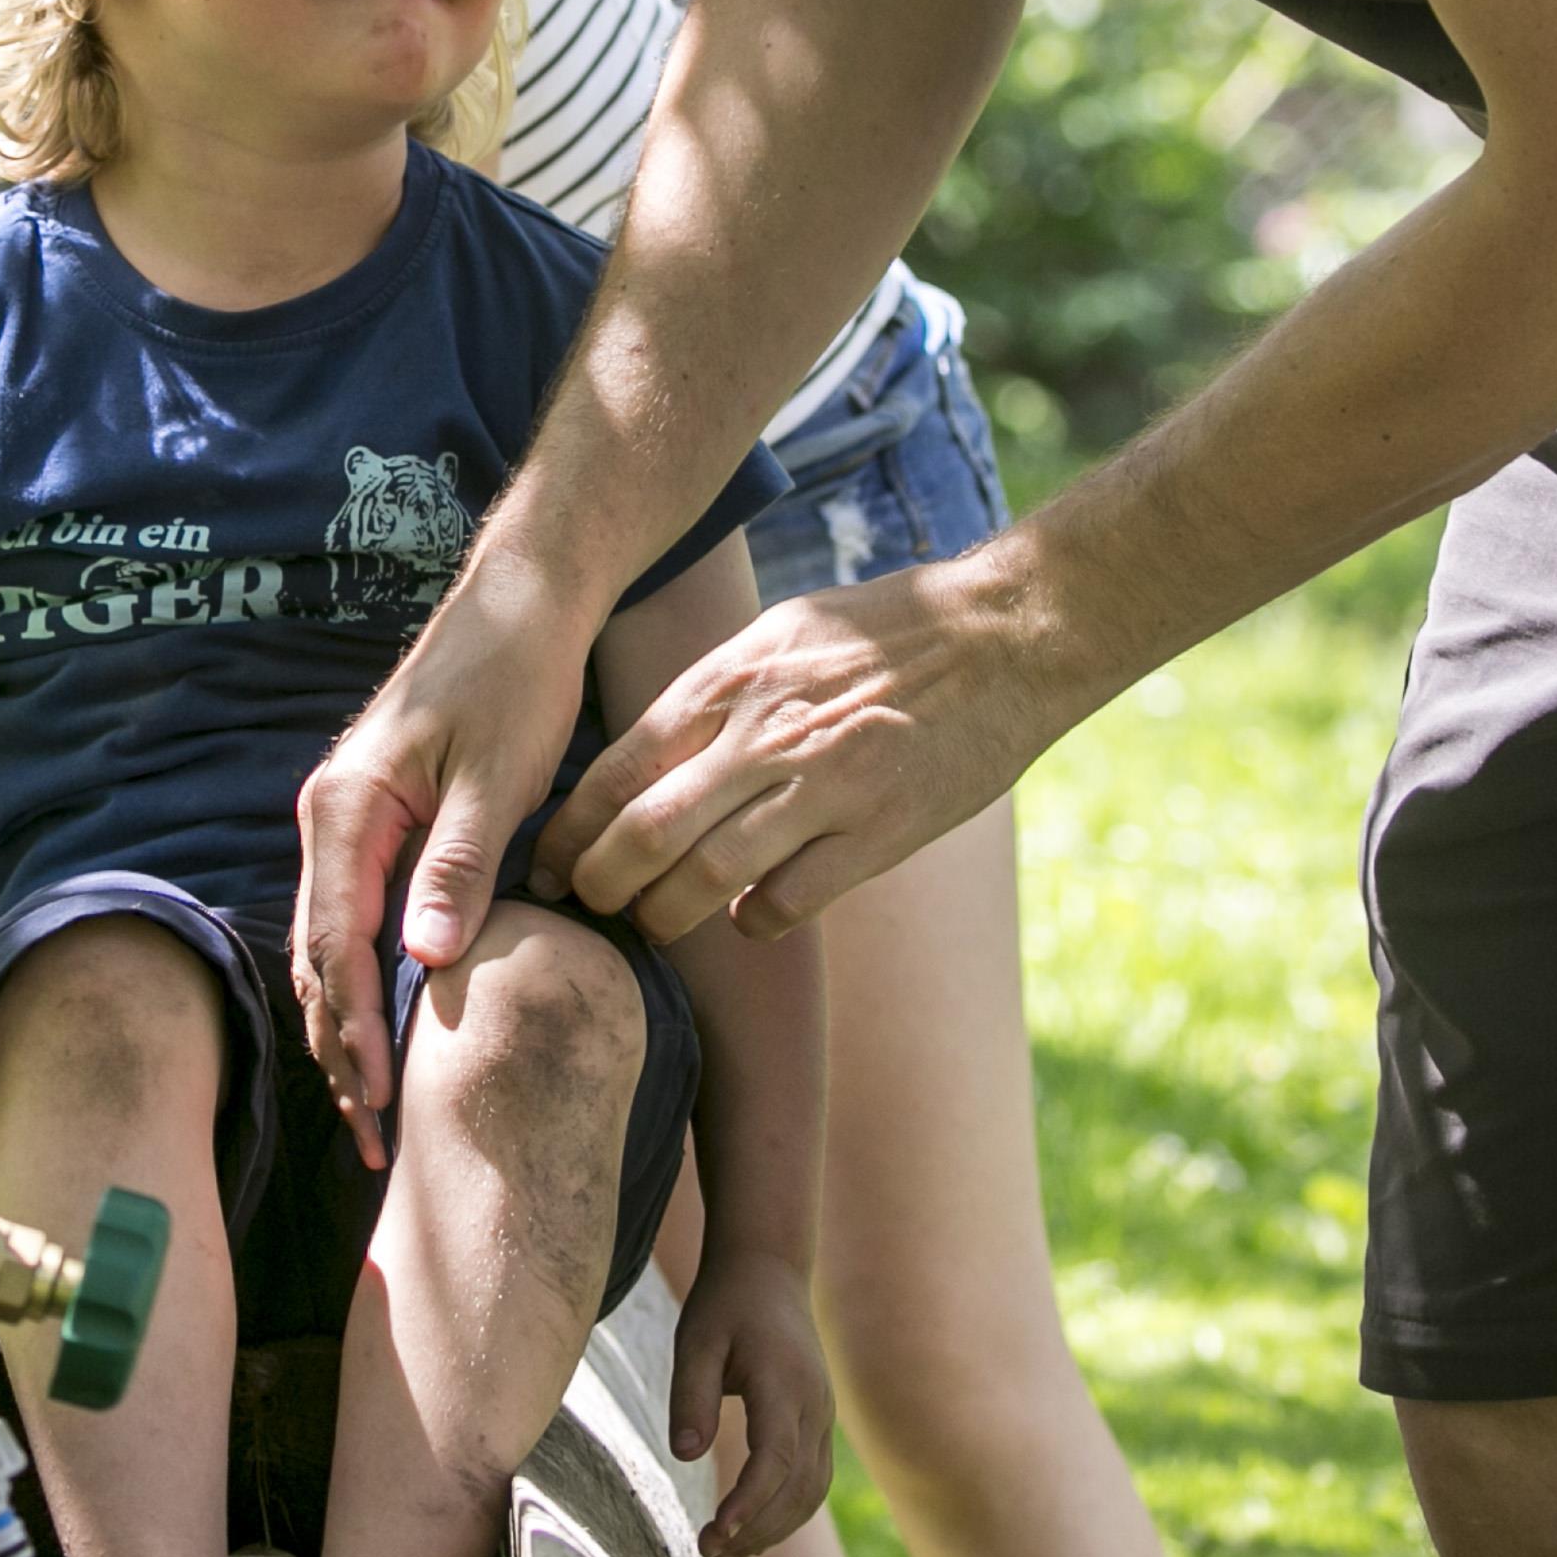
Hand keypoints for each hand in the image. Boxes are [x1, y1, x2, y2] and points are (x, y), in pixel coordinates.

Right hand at [294, 568, 599, 1167]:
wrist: (522, 605)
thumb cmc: (513, 680)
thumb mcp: (496, 777)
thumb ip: (458, 866)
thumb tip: (422, 961)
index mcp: (345, 808)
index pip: (335, 942)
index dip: (354, 1029)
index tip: (378, 1102)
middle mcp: (328, 817)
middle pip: (315, 956)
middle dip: (338, 1048)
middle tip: (369, 1136)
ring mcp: (346, 822)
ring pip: (326, 944)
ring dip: (344, 1025)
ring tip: (368, 1106)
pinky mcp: (374, 825)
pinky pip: (352, 919)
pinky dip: (361, 982)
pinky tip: (382, 1027)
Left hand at [547, 552, 1074, 941]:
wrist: (1007, 635)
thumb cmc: (891, 630)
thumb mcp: (786, 630)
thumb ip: (720, 687)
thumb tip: (655, 747)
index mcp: (735, 677)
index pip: (622, 763)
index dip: (573, 824)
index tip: (549, 860)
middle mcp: (768, 732)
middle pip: (648, 829)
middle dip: (600, 882)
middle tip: (587, 905)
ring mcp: (825, 785)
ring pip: (709, 876)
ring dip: (666, 914)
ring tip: (652, 926)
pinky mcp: (880, 830)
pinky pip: (790, 900)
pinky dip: (755, 920)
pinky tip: (748, 918)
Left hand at [670, 1246, 835, 1556]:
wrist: (769, 1271)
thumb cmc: (726, 1303)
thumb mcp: (696, 1340)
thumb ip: (691, 1395)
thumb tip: (686, 1455)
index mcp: (784, 1385)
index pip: (775, 1459)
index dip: (749, 1503)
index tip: (715, 1534)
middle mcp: (814, 1406)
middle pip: (797, 1487)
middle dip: (756, 1529)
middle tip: (707, 1553)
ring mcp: (822, 1416)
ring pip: (811, 1491)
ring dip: (773, 1529)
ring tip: (724, 1551)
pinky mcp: (818, 1423)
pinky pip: (812, 1480)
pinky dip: (786, 1513)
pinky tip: (751, 1530)